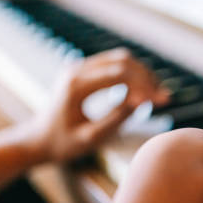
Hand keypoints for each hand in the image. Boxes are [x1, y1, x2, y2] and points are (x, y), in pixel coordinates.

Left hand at [30, 48, 169, 162]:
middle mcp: (76, 70)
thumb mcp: (91, 138)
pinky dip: (133, 74)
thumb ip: (116, 119)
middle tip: (163, 100)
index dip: (143, 86)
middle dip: (146, 78)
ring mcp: (80, 67)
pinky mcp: (85, 71)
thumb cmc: (63, 144)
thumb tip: (142, 102)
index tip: (160, 102)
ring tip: (156, 95)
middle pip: (122, 61)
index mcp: (75, 85)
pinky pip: (114, 64)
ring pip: (121, 59)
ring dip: (142, 74)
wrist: (39, 139)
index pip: (118, 74)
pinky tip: (144, 91)